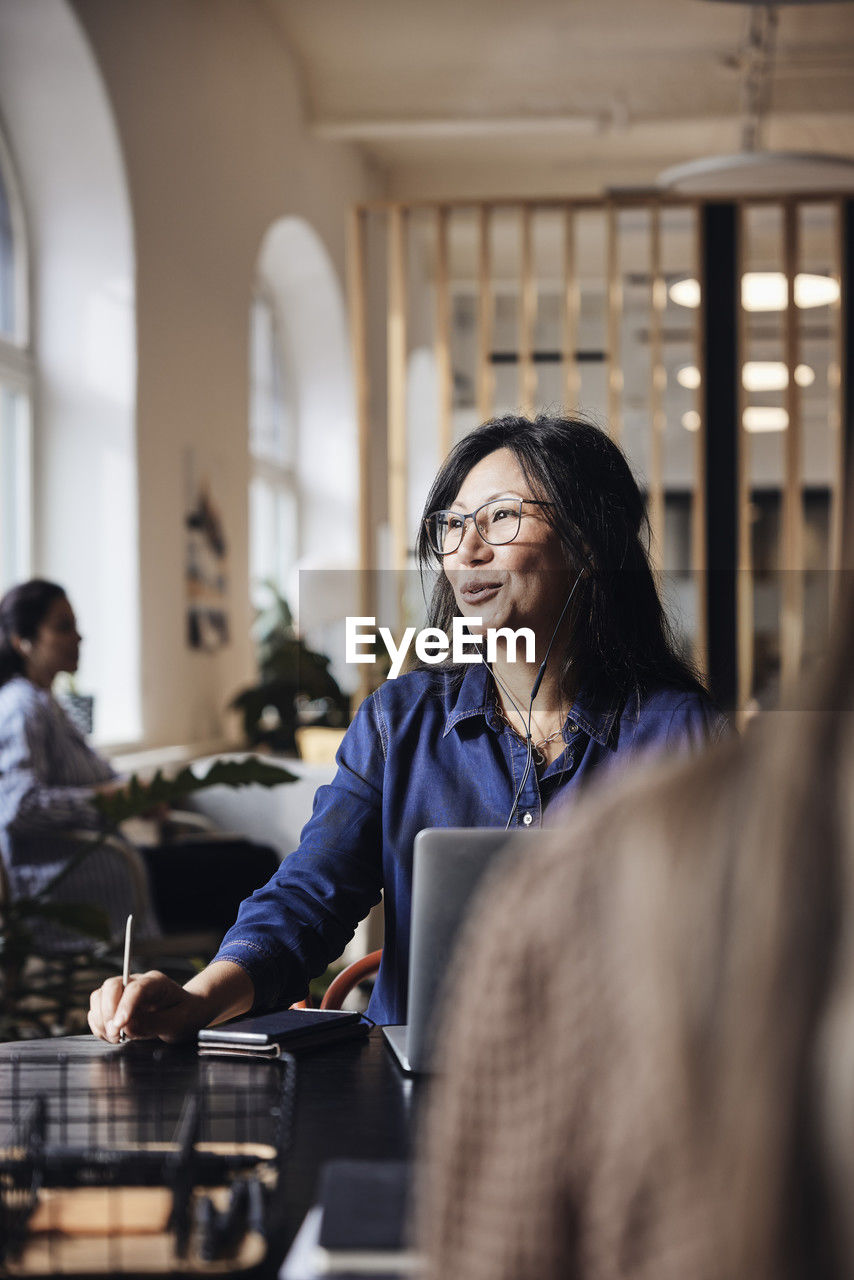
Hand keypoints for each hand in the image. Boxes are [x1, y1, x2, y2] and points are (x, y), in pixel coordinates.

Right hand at [87, 960, 254, 1043]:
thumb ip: (155, 1024)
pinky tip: (111, 1036)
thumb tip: (127, 1026)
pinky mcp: (116, 1005)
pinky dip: (98, 1025)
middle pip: (111, 987)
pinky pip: (97, 1011)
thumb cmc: (186, 1014)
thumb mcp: (179, 1022)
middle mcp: (137, 983)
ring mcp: (124, 993)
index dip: (125, 1005)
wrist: (187, 1013)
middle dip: (108, 1012)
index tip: (120, 1025)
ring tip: (115, 1038)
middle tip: (116, 1035)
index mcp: (157, 983)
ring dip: (101, 1019)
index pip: (136, 988)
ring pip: (99, 997)